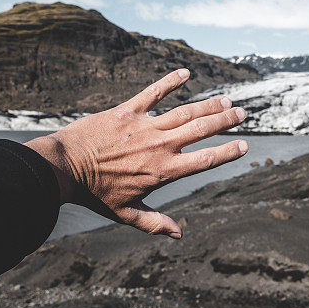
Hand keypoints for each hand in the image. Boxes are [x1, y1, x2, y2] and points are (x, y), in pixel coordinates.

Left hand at [24, 69, 247, 238]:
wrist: (64, 168)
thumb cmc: (94, 193)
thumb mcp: (125, 214)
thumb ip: (154, 223)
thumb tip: (179, 234)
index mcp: (164, 171)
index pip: (205, 159)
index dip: (227, 152)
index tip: (243, 145)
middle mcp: (160, 146)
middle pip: (201, 130)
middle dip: (224, 121)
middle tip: (242, 113)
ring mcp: (145, 126)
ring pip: (185, 111)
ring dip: (208, 105)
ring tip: (225, 99)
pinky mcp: (127, 110)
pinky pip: (153, 92)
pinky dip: (170, 81)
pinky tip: (185, 73)